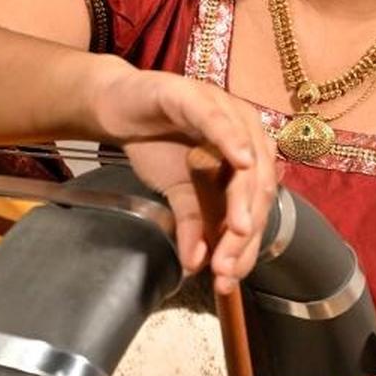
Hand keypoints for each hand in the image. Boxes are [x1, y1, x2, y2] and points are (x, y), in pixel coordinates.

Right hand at [92, 66, 276, 292]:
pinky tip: (242, 161)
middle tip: (226, 267)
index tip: (228, 279)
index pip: (256, 207)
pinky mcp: (196, 96)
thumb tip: (195, 265)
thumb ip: (193, 224)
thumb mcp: (177, 192)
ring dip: (242, 197)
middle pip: (257, 188)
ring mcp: (226, 110)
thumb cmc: (157, 146)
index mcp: (250, 156)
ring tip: (238, 230)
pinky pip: (218, 120)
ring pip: (245, 159)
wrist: (118, 109)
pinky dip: (231, 140)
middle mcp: (247, 132)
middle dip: (243, 233)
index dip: (245, 246)